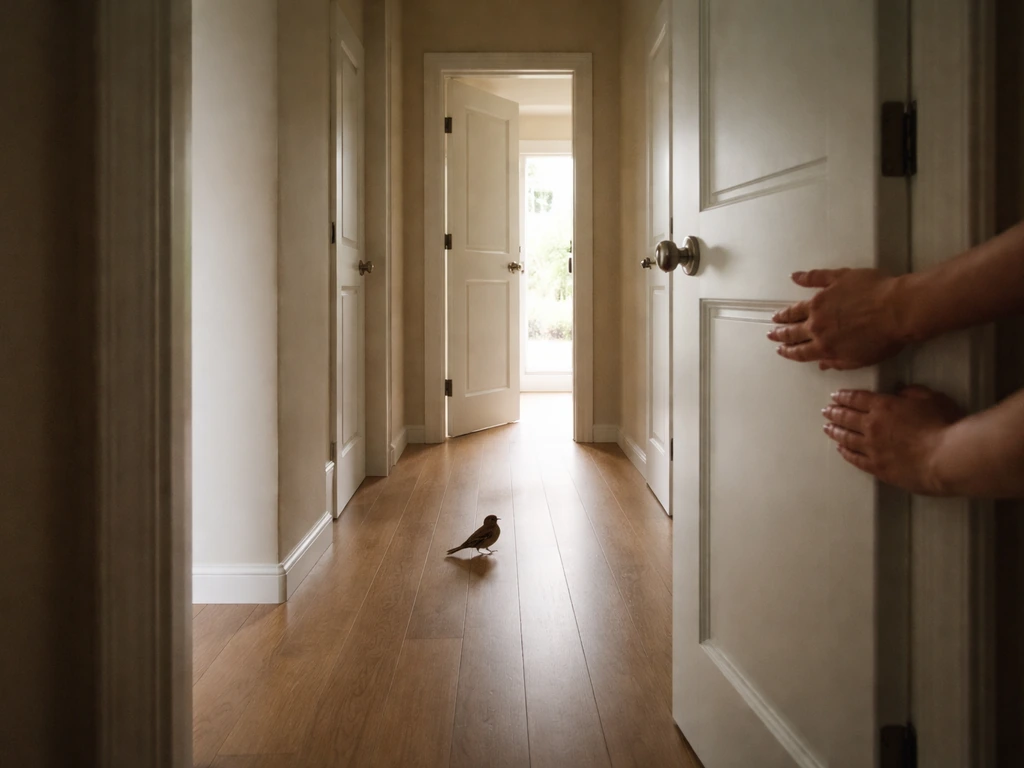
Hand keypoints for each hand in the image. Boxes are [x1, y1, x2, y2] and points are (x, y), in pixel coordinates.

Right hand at [768, 269, 904, 369]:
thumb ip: (838, 362)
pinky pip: (816, 277)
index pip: (800, 351)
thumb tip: (823, 364)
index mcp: (825, 345)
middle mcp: (818, 324)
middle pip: (794, 330)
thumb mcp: (861, 359)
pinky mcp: (835, 281)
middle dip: (781, 333)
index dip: (789, 352)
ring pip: (798, 308)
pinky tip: (795, 277)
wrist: (899, 311)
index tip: (781, 350)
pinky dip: (804, 277)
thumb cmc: (885, 338)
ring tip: (777, 315)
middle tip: (772, 334)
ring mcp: (823, 301)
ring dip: (786, 312)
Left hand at [822, 386, 963, 494]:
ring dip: (835, 432)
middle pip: (847, 417)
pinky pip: (855, 459)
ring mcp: (872, 448)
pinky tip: (840, 449)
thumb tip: (900, 391)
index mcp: (884, 406)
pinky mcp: (877, 467)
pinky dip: (845, 453)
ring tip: (827, 428)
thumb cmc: (943, 426)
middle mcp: (872, 426)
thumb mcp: (931, 398)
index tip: (835, 396)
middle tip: (826, 411)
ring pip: (847, 438)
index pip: (857, 399)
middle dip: (834, 412)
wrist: (946, 458)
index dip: (844, 397)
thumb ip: (912, 392)